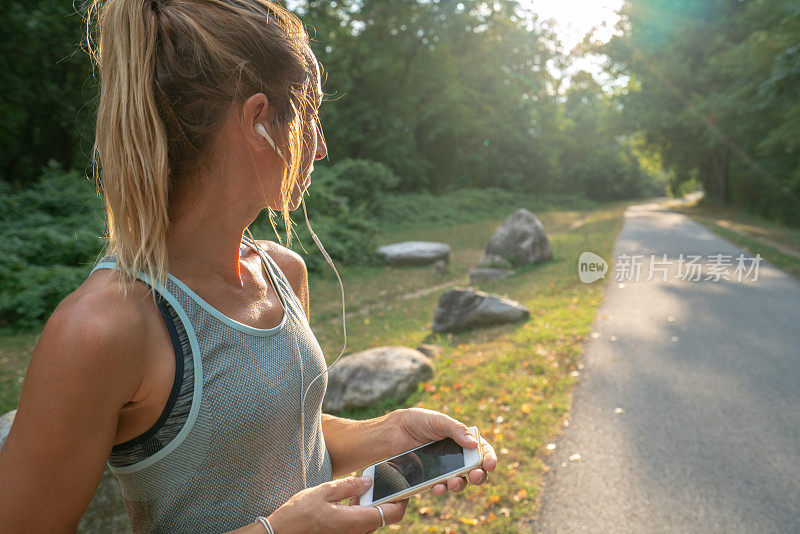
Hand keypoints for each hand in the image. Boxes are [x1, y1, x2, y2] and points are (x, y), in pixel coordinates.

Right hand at [267, 476, 407, 533]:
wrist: (280, 533)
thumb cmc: (298, 514)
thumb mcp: (323, 492)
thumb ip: (349, 486)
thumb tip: (368, 481)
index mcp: (356, 522)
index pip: (392, 513)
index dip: (403, 499)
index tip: (406, 485)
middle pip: (384, 517)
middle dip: (386, 498)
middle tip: (381, 480)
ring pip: (372, 520)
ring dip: (372, 505)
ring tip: (362, 488)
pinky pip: (360, 524)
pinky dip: (361, 511)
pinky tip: (349, 499)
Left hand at [388, 407, 497, 495]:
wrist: (393, 432)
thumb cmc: (418, 421)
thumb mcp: (438, 420)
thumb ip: (457, 430)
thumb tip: (474, 444)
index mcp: (462, 439)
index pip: (482, 450)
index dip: (489, 458)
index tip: (490, 465)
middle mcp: (456, 455)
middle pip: (475, 470)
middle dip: (478, 476)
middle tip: (475, 476)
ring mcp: (444, 468)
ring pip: (460, 481)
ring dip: (460, 484)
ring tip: (454, 482)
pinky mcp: (431, 477)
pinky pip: (441, 487)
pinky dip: (442, 488)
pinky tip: (438, 487)